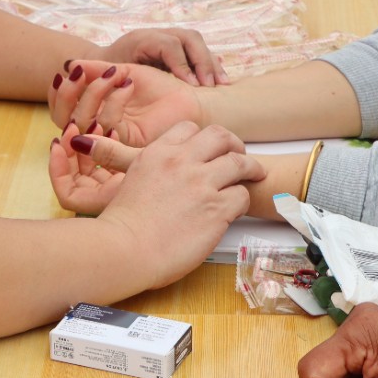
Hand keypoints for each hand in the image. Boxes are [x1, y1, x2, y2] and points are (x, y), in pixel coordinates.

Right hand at [49, 61, 202, 146]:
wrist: (189, 97)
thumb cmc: (160, 86)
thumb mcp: (124, 71)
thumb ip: (97, 69)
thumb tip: (70, 64)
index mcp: (95, 112)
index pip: (61, 109)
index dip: (58, 93)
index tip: (68, 70)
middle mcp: (99, 129)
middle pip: (63, 120)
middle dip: (68, 94)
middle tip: (78, 73)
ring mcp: (112, 138)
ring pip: (83, 124)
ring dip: (92, 95)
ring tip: (114, 75)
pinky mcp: (129, 144)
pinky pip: (108, 128)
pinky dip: (111, 105)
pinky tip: (126, 86)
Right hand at [53, 123, 262, 286]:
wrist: (123, 249)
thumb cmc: (122, 225)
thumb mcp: (130, 181)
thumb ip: (151, 170)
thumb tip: (161, 176)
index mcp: (158, 152)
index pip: (189, 128)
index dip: (202, 138)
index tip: (208, 149)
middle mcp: (181, 161)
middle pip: (220, 136)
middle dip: (233, 144)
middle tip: (239, 155)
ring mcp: (201, 184)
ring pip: (239, 163)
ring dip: (250, 169)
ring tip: (255, 175)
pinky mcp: (216, 209)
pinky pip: (242, 196)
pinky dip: (242, 201)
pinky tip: (236, 210)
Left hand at [103, 28, 228, 85]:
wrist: (106, 60)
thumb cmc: (109, 71)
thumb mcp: (115, 73)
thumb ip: (127, 75)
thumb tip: (138, 83)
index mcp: (142, 39)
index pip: (169, 45)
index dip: (182, 64)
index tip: (192, 85)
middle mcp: (159, 33)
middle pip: (189, 38)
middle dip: (203, 61)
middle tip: (210, 85)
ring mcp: (171, 37)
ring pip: (197, 42)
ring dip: (211, 62)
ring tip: (223, 84)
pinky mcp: (179, 46)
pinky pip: (199, 50)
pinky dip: (211, 63)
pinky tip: (221, 79)